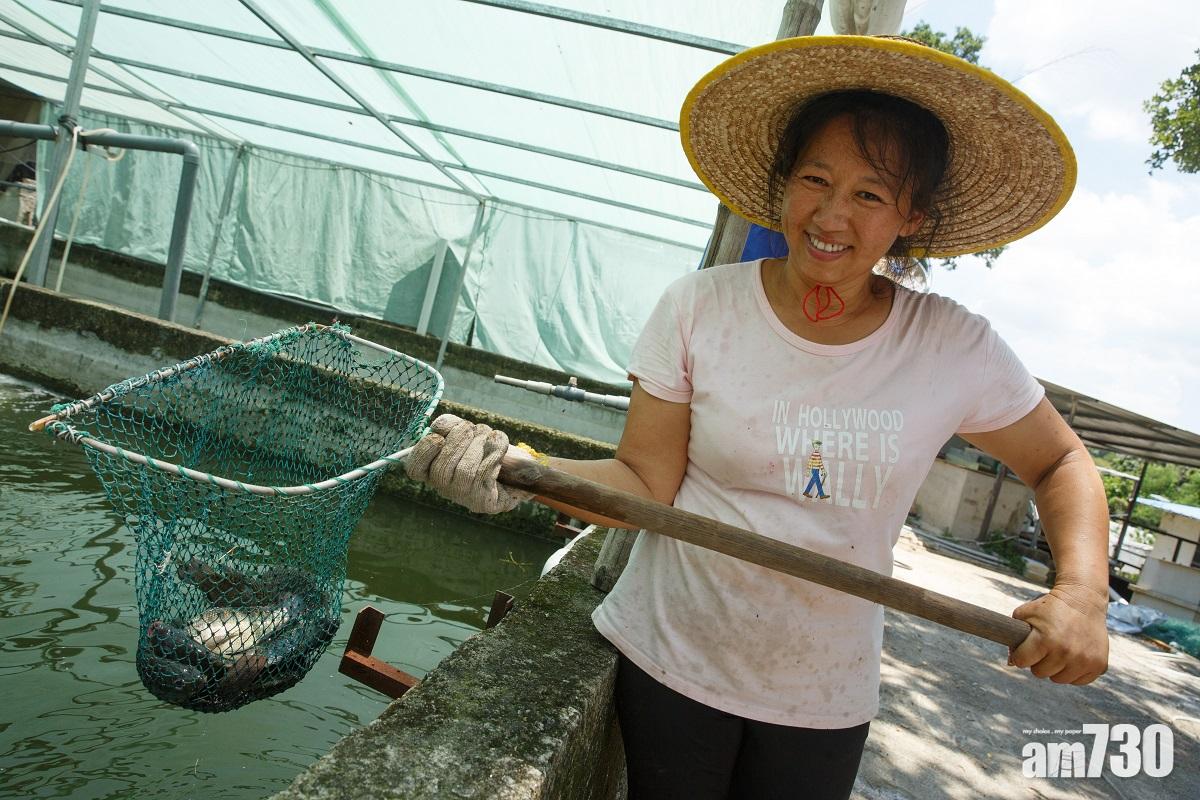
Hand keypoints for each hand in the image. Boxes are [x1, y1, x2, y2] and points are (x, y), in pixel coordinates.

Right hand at [405, 414, 533, 513]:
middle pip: (442, 467)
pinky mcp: (482, 500)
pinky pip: (484, 474)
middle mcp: (444, 487)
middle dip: (459, 441)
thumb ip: (450, 426)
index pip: (415, 468)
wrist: (517, 471)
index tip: (438, 437)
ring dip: (479, 445)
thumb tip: (438, 425)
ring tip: (488, 435)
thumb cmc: (488, 450)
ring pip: (464, 470)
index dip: (423, 452)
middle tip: (472, 428)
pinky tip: (500, 443)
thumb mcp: (467, 434)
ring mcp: (463, 497)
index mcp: (433, 470)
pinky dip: (494, 452)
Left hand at [1009, 582, 1108, 684]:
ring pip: (1058, 679)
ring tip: (1058, 650)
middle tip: (1044, 647)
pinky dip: (1074, 672)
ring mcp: (1083, 660)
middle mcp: (1065, 652)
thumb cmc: (1051, 607)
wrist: (1083, 601)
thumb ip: (1013, 637)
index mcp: (1045, 639)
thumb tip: (1010, 663)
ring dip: (1056, 668)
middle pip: (1039, 673)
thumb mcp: (1025, 614)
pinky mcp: (1098, 665)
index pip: (1022, 662)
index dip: (1020, 655)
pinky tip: (1073, 656)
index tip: (1025, 648)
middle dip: (1038, 661)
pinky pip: (1078, 681)